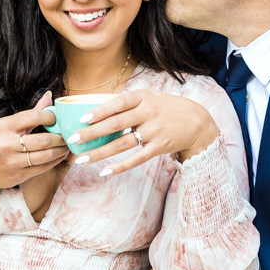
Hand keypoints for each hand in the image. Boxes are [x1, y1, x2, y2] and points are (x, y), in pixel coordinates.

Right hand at [0, 92, 68, 201]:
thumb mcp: (6, 125)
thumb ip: (30, 113)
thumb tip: (49, 96)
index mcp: (4, 126)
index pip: (34, 116)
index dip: (51, 117)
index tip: (58, 118)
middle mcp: (7, 144)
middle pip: (43, 139)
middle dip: (61, 137)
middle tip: (68, 133)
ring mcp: (13, 161)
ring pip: (46, 155)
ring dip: (62, 149)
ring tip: (67, 144)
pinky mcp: (19, 175)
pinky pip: (44, 167)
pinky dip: (56, 160)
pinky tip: (61, 155)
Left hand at [65, 88, 219, 176]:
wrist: (196, 122)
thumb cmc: (165, 108)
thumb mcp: (149, 97)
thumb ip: (126, 102)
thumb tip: (95, 107)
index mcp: (143, 97)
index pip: (118, 103)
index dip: (100, 111)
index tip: (82, 119)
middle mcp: (148, 113)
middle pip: (116, 124)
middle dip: (92, 133)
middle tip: (73, 140)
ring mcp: (154, 131)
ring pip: (122, 144)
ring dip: (100, 153)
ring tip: (82, 159)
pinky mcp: (159, 147)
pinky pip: (136, 159)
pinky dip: (120, 166)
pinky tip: (105, 172)